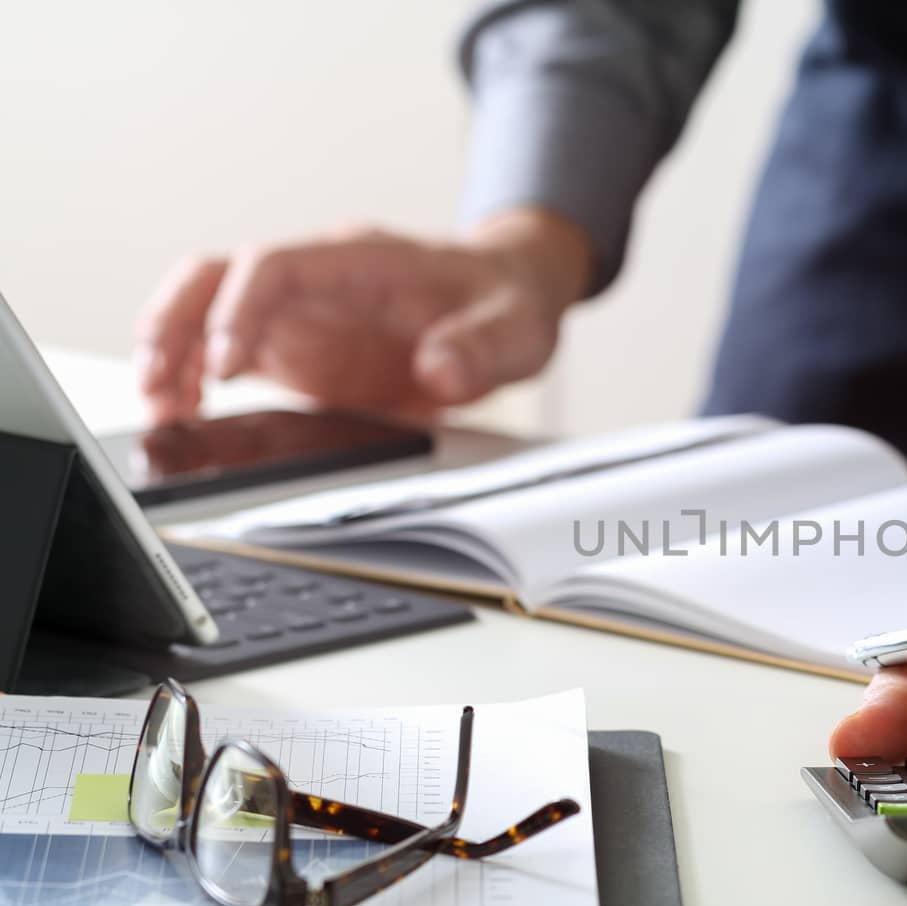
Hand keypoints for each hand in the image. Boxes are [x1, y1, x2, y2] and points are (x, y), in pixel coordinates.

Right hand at [136, 208, 593, 421]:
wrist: (511, 294)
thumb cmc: (506, 300)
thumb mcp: (516, 326)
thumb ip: (481, 347)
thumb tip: (441, 370)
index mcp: (362, 260)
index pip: (276, 265)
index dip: (241, 309)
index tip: (227, 364)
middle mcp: (319, 281)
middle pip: (217, 276)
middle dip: (177, 324)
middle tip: (159, 386)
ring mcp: (303, 313)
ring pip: (208, 310)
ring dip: (173, 352)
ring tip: (159, 409)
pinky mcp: (301, 350)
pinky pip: (229, 352)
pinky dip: (197, 378)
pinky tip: (185, 413)